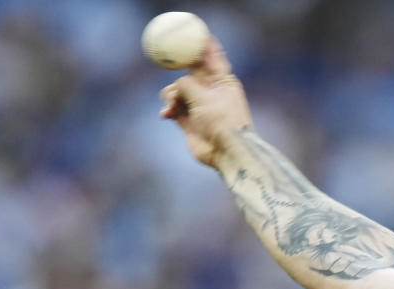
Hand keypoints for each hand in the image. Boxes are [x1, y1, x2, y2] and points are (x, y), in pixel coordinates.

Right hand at [160, 36, 252, 167]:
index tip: (194, 31)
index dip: (202, 45)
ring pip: (176, 89)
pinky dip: (168, 109)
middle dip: (179, 65)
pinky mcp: (188, 120)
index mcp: (223, 81)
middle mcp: (211, 91)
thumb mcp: (202, 95)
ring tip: (174, 106)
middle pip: (191, 71)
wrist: (226, 152)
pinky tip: (167, 114)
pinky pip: (172, 107)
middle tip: (167, 57)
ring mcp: (199, 106)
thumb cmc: (222, 121)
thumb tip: (174, 87)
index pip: (212, 57)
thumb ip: (185, 84)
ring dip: (172, 95)